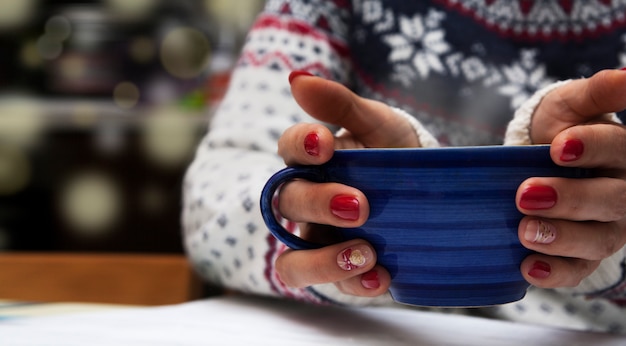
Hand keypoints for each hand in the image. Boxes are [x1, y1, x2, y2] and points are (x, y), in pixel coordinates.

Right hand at [274, 72, 420, 296]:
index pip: (289, 149)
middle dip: (320, 203)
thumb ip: (341, 105)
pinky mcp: (341, 271)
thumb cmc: (397, 153)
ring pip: (293, 259)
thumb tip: (297, 78)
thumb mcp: (379, 125)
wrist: (436, 196)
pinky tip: (382, 276)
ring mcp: (321, 239)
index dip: (299, 146)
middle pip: (289, 204)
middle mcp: (309, 201)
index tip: (325, 143)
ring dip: (324, 260)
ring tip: (366, 253)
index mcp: (314, 160)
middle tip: (360, 206)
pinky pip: (329, 287)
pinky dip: (353, 285)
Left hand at [518, 69, 625, 287]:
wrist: (541, 157)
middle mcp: (623, 193)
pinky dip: (554, 272)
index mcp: (623, 153)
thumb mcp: (574, 103)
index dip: (593, 148)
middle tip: (526, 194)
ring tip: (524, 231)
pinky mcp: (584, 253)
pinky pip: (577, 269)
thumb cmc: (561, 127)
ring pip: (598, 240)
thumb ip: (598, 91)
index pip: (618, 150)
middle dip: (570, 198)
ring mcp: (607, 227)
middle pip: (611, 200)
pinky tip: (528, 268)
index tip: (557, 148)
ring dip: (561, 238)